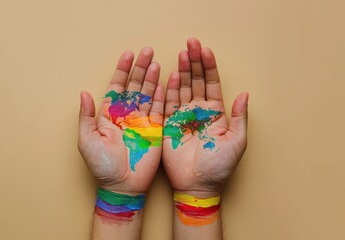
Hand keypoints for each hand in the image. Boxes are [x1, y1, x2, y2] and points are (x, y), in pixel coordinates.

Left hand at [78, 47, 164, 193]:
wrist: (122, 185)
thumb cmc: (102, 165)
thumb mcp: (87, 140)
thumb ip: (86, 116)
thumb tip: (84, 93)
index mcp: (110, 114)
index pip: (117, 87)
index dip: (122, 70)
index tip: (128, 54)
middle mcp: (127, 114)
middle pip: (134, 86)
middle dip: (140, 68)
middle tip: (147, 51)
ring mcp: (142, 121)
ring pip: (148, 94)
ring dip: (152, 78)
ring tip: (156, 62)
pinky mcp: (155, 130)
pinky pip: (160, 109)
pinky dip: (162, 96)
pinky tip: (164, 81)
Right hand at [162, 38, 248, 195]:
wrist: (197, 185)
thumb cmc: (219, 166)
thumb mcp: (236, 141)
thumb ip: (239, 117)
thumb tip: (245, 94)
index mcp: (216, 113)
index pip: (212, 84)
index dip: (210, 67)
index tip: (206, 50)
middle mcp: (199, 111)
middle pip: (197, 81)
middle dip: (195, 62)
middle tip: (191, 43)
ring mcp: (183, 117)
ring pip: (183, 88)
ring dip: (183, 71)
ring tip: (182, 53)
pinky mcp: (169, 125)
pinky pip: (169, 104)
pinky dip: (170, 89)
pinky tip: (172, 75)